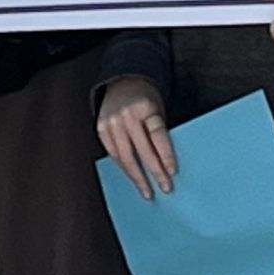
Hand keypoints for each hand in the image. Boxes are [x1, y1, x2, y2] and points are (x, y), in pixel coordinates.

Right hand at [97, 76, 175, 200]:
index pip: (157, 135)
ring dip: (138, 177)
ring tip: (147, 191)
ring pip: (125, 157)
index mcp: (144, 107)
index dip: (166, 155)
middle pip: (142, 150)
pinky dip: (124, 168)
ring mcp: (112, 122)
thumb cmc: (145, 99)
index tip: (172, 172)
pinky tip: (133, 178)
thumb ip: (160, 133)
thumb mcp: (158, 109)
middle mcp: (126, 115)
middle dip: (155, 172)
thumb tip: (167, 165)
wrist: (123, 83)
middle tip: (165, 187)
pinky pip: (113, 155)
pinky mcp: (101, 129)